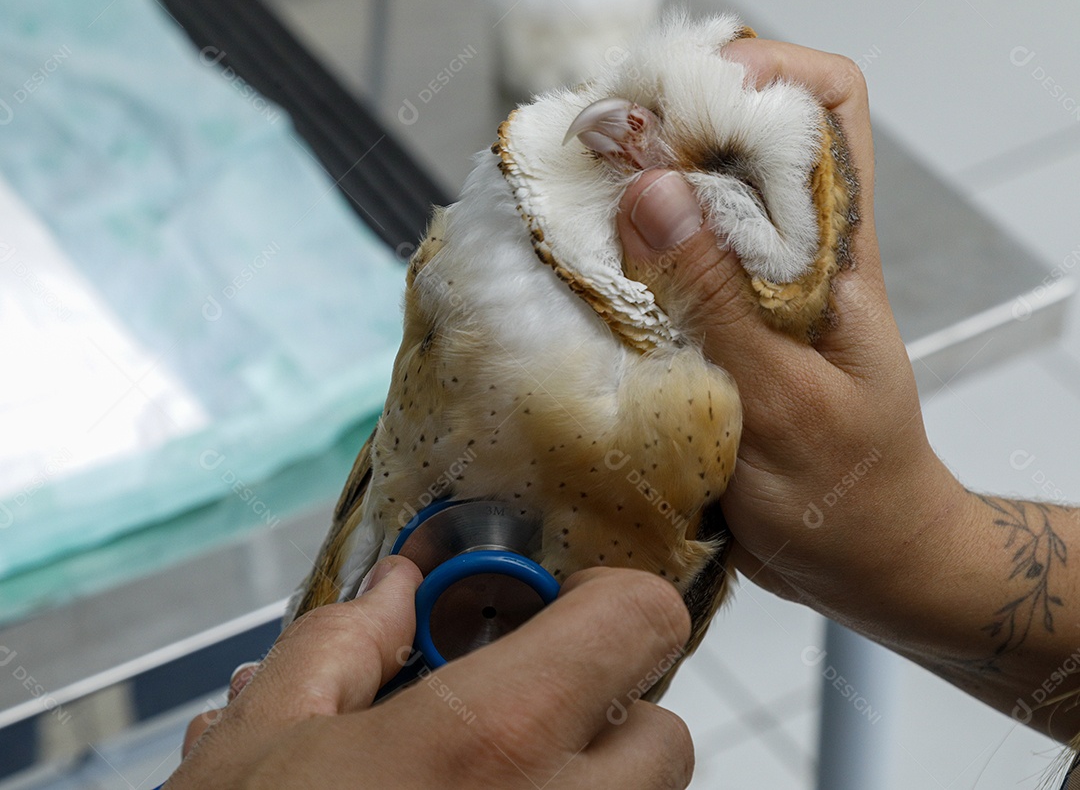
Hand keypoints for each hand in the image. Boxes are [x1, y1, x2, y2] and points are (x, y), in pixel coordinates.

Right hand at [169, 558, 693, 788]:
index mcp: (492, 742)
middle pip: (663, 733)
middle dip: (602, 711)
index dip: (607, 598)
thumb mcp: (264, 746)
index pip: (639, 619)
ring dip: (588, 785)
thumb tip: (394, 590)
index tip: (562, 609)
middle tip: (516, 717)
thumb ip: (345, 645)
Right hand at [615, 39, 968, 644]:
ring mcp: (745, 292)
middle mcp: (789, 253)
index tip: (671, 110)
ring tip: (565, 214)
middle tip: (586, 160)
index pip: (823, 105)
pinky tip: (572, 280)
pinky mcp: (709, 332)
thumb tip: (650, 187)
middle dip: (659, 132)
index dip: (755, 77)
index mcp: (834, 250)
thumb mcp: (782, 399)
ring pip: (685, 205)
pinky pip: (657, 273)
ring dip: (624, 198)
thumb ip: (719, 299)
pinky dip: (613, 263)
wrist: (861, 564)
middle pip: (733, 141)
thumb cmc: (846, 493)